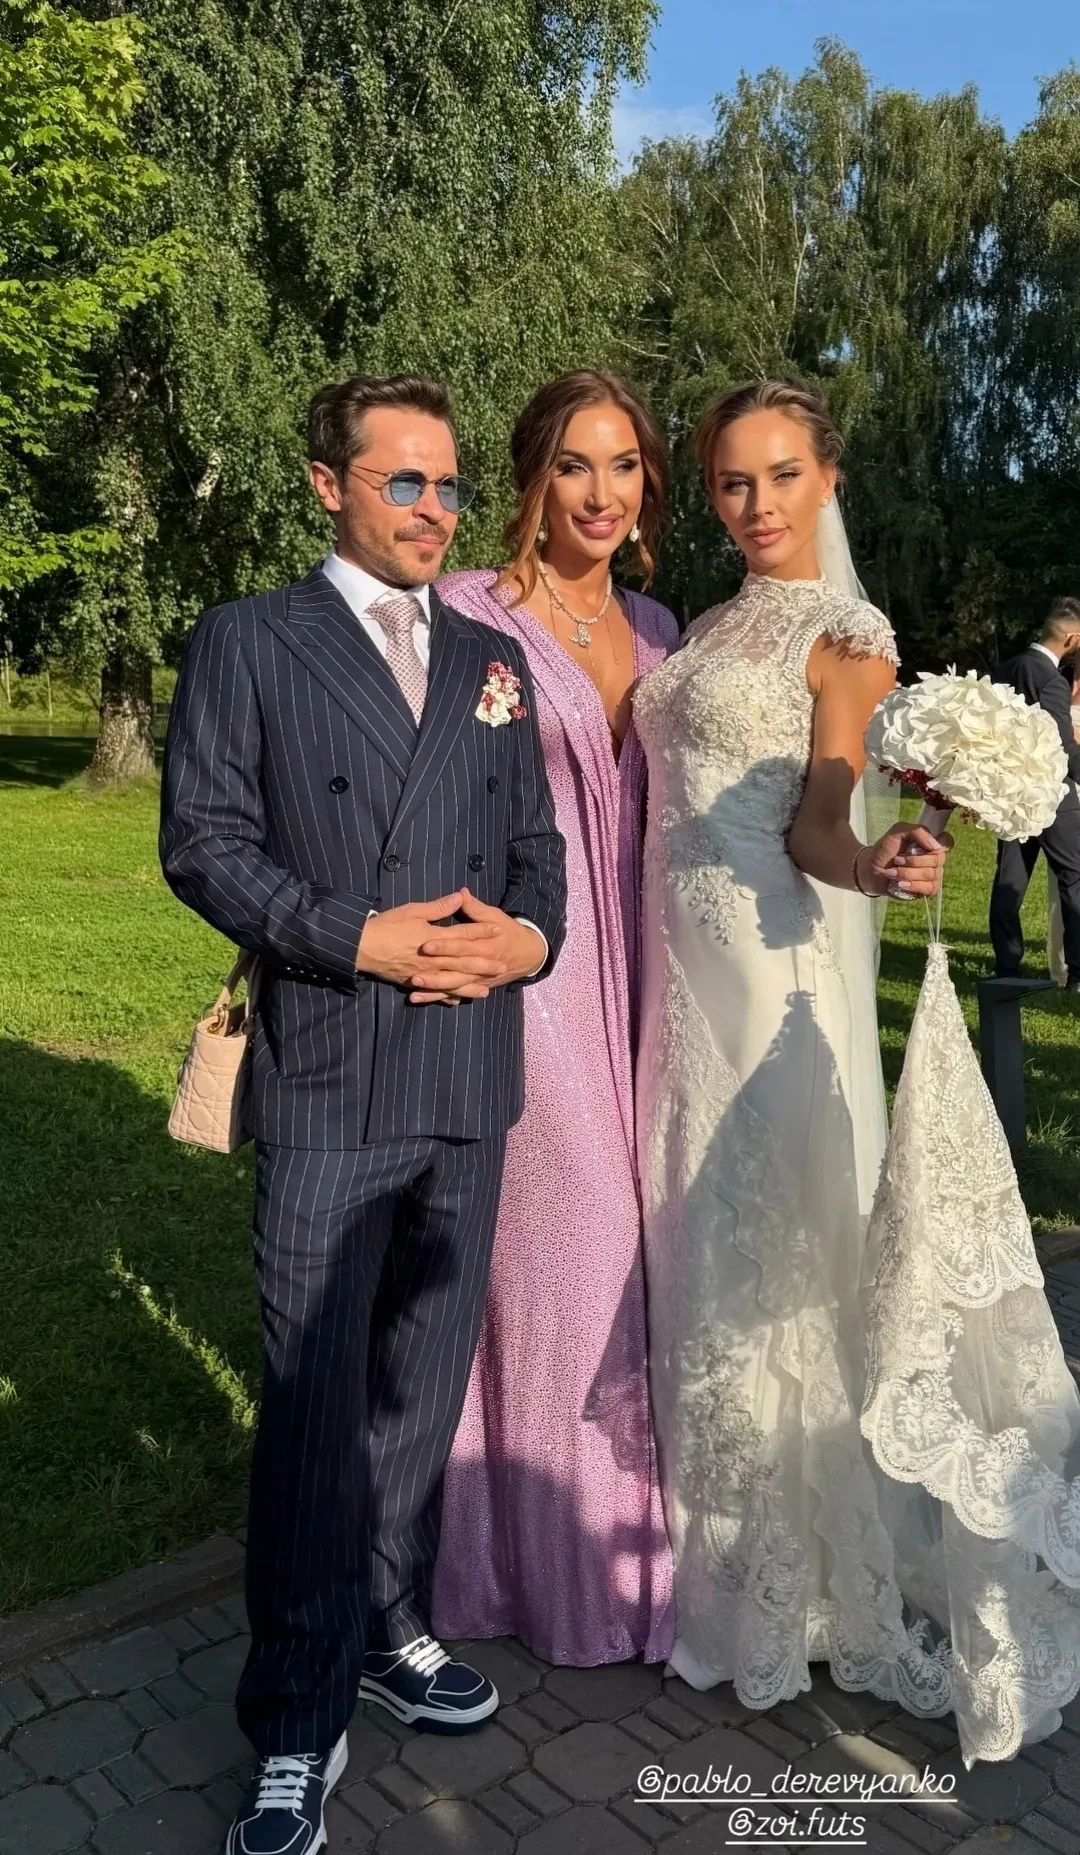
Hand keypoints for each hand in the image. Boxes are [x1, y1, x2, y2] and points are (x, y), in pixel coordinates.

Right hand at [355, 893, 492, 996]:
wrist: (362, 946)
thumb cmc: (387, 925)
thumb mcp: (413, 910)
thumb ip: (438, 907)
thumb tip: (458, 897)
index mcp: (434, 937)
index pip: (464, 934)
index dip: (482, 931)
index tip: (498, 930)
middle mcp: (433, 959)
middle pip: (464, 962)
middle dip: (484, 964)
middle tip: (503, 966)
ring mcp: (424, 973)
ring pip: (452, 982)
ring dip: (470, 986)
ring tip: (487, 990)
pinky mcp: (413, 982)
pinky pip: (434, 992)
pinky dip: (447, 997)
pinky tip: (458, 1001)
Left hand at [409, 887, 545, 1003]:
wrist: (529, 954)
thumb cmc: (509, 931)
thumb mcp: (495, 916)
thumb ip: (476, 908)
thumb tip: (461, 893)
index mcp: (485, 945)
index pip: (462, 945)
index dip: (445, 945)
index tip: (427, 945)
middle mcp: (481, 964)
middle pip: (456, 968)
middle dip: (435, 971)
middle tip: (414, 973)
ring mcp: (478, 978)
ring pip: (454, 985)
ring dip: (434, 987)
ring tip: (414, 985)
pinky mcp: (475, 986)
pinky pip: (455, 993)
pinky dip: (438, 997)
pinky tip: (419, 998)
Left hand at [860, 823, 951, 897]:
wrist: (871, 869)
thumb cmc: (886, 849)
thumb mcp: (898, 832)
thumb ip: (917, 831)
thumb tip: (935, 845)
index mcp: (930, 844)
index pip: (947, 842)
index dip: (939, 844)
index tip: (921, 846)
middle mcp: (935, 860)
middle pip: (937, 859)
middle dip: (913, 860)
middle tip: (897, 859)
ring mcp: (932, 876)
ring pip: (931, 874)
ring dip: (908, 872)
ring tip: (892, 872)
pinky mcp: (926, 890)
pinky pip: (929, 888)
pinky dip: (914, 885)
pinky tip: (901, 884)